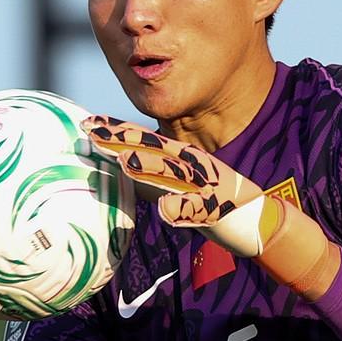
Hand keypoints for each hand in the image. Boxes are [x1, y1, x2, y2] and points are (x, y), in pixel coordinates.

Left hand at [81, 116, 277, 255]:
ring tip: (124, 162)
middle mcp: (190, 164)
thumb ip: (148, 176)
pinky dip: (180, 208)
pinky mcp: (216, 207)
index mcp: (179, 158)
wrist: (253, 217)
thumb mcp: (174, 184)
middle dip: (125, 139)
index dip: (117, 130)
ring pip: (174, 173)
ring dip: (150, 166)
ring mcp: (203, 183)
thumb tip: (115, 166)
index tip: (88, 122)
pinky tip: (164, 209)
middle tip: (94, 132)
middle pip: (154, 148)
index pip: (144, 140)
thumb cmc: (207, 201)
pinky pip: (196, 209)